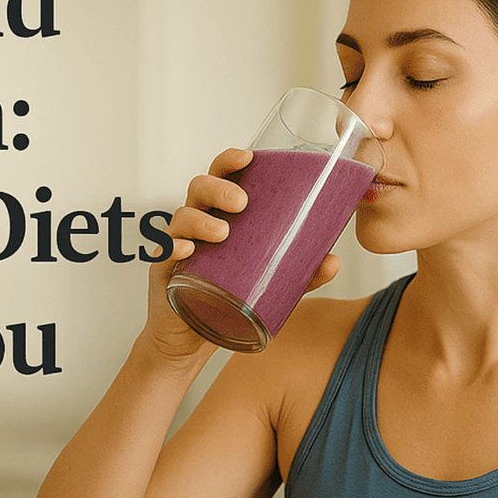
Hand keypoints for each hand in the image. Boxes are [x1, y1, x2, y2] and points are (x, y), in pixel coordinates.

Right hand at [142, 148, 342, 362]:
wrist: (191, 340)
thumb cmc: (226, 302)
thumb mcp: (268, 284)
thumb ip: (300, 273)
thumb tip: (334, 261)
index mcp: (220, 216)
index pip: (221, 178)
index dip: (229, 161)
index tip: (247, 156)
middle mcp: (197, 225)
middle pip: (199, 188)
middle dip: (219, 189)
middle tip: (241, 203)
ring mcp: (178, 245)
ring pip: (181, 216)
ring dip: (201, 220)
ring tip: (222, 233)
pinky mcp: (163, 270)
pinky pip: (162, 250)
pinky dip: (173, 246)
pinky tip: (186, 250)